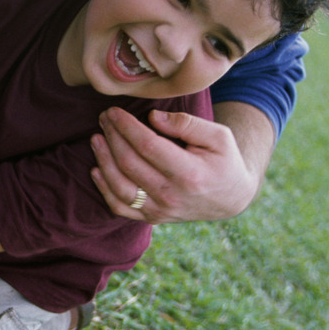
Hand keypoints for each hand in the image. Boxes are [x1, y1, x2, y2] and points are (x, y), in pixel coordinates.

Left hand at [90, 103, 273, 224]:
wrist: (231, 198)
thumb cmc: (224, 161)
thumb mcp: (219, 136)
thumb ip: (187, 124)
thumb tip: (153, 117)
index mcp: (190, 174)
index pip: (147, 146)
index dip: (126, 127)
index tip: (114, 111)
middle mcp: (172, 196)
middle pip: (129, 163)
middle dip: (112, 137)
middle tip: (104, 118)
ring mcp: (161, 210)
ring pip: (120, 187)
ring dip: (103, 160)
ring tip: (96, 138)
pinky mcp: (153, 218)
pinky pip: (121, 208)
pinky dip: (104, 190)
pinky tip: (96, 170)